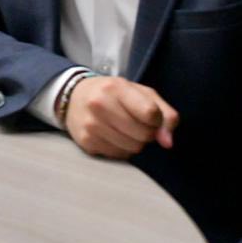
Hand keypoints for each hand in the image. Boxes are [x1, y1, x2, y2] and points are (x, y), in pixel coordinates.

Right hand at [64, 76, 178, 158]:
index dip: (156, 119)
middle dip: (147, 132)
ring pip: (133, 148)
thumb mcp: (140, 93)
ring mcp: (91, 124)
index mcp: (115, 87)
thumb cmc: (113, 94)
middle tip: (136, 123)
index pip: (150, 113)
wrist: (73, 97)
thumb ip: (164, 114)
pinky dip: (121, 148)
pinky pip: (119, 155)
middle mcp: (100, 104)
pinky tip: (113, 136)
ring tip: (124, 129)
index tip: (148, 115)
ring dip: (135, 142)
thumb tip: (168, 142)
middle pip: (144, 134)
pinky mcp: (86, 141)